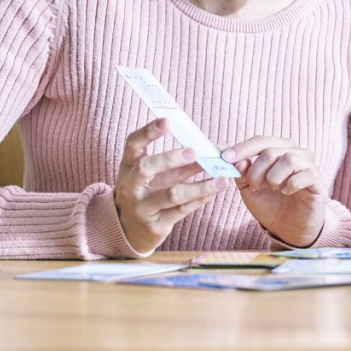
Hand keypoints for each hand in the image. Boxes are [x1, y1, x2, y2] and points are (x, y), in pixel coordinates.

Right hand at [115, 118, 229, 253]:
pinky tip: (215, 191)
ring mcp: (141, 208)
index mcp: (128, 167)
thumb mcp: (150, 174)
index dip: (148, 131)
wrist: (129, 230)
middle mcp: (130, 187)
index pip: (133, 144)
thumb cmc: (145, 191)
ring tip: (222, 179)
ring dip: (200, 186)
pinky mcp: (155, 225)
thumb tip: (208, 146)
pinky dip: (201, 199)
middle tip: (195, 152)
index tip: (167, 120)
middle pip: (146, 168)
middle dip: (170, 158)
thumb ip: (172, 160)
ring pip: (172, 194)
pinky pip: (182, 210)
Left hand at [223, 136, 327, 247]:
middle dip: (256, 171)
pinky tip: (287, 192)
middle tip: (254, 186)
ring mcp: (308, 165)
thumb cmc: (271, 204)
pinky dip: (290, 185)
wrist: (290, 228)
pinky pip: (304, 175)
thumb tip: (236, 159)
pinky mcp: (318, 180)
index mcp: (278, 150)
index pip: (260, 141)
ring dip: (274, 178)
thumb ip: (241, 173)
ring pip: (288, 159)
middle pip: (271, 150)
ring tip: (274, 189)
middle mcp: (295, 152)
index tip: (225, 158)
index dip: (242, 148)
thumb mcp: (249, 189)